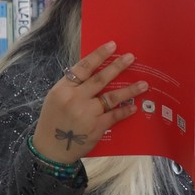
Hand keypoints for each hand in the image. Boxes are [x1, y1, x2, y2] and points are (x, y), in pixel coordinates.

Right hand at [32, 41, 145, 164]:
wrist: (51, 149)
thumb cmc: (53, 121)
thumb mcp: (55, 98)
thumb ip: (72, 86)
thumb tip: (94, 71)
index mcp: (62, 89)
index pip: (83, 68)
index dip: (99, 55)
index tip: (112, 45)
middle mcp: (75, 99)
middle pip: (100, 79)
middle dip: (117, 67)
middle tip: (132, 57)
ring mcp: (86, 114)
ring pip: (111, 97)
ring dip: (129, 90)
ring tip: (143, 84)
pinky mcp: (96, 127)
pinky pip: (114, 116)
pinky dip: (125, 110)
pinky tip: (134, 106)